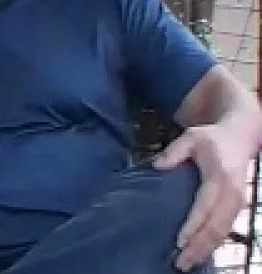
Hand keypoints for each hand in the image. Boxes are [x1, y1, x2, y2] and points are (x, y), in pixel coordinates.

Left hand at [154, 124, 250, 270]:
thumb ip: (174, 151)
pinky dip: (212, 244)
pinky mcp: (236, 208)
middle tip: (180, 262)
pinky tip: (198, 254)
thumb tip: (158, 165)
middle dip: (198, 247)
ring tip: (186, 263)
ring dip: (205, 250)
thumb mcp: (192, 137)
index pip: (205, 207)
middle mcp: (233, 194)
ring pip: (223, 233)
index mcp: (221, 178)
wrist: (239, 138)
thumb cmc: (211, 139)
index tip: (179, 241)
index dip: (193, 226)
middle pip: (217, 227)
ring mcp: (237, 203)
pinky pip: (225, 230)